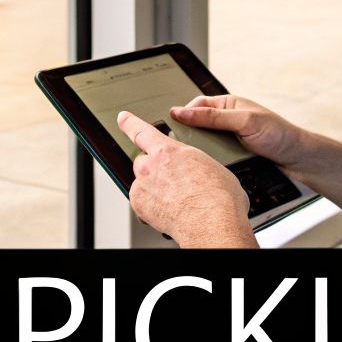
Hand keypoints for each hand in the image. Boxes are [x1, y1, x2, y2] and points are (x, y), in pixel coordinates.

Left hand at [117, 110, 256, 247]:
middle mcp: (152, 165)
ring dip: (153, 188)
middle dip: (155, 169)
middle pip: (144, 162)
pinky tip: (169, 211)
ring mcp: (143, 186)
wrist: (212, 223)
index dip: (130, 123)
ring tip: (176, 200)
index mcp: (170, 151)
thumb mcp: (212, 167)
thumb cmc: (218, 198)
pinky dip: (151, 206)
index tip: (123, 118)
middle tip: (173, 182)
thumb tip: (199, 171)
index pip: (142, 131)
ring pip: (142, 183)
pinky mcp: (139, 205)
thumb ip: (195, 164)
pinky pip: (141, 202)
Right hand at [167, 95, 305, 170]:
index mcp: (229, 104)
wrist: (298, 160)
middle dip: (190, 134)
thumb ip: (213, 117)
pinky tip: (206, 166)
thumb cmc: (278, 135)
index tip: (172, 126)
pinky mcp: (233, 153)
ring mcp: (230, 137)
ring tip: (191, 158)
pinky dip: (209, 160)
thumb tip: (183, 112)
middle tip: (179, 146)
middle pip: (198, 124)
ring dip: (200, 149)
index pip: (198, 104)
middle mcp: (228, 119)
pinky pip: (214, 155)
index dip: (185, 113)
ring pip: (204, 142)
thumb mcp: (244, 122)